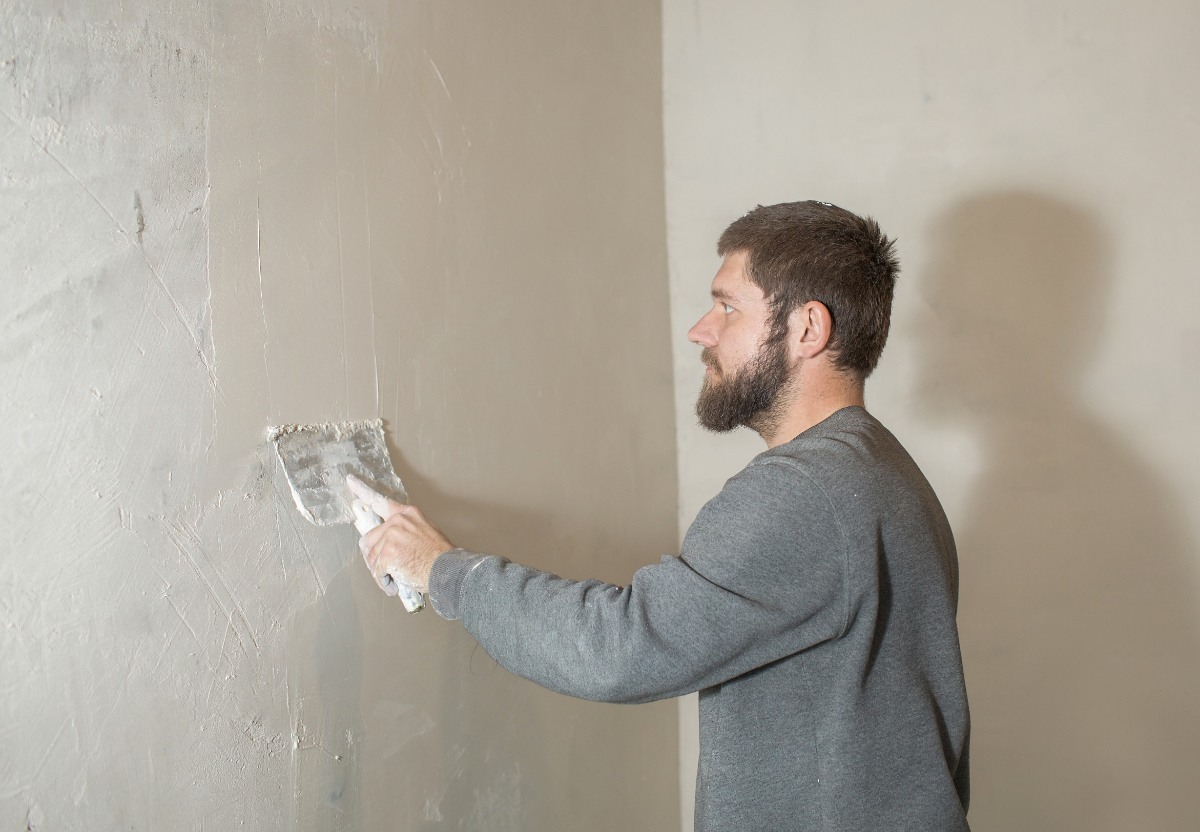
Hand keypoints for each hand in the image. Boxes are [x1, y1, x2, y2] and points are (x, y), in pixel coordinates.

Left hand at [347, 475, 452, 593]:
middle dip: (373, 555)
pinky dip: (383, 580)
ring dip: (380, 571)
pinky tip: (393, 584)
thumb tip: (387, 541)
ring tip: (395, 577)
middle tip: (382, 567)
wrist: (448, 569)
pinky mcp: (387, 553)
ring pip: (372, 556)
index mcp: (408, 514)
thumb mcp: (426, 531)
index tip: (350, 480)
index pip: (381, 502)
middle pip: (369, 538)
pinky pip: (377, 570)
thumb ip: (406, 531)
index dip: (363, 490)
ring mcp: (391, 536)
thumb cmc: (440, 556)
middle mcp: (398, 521)